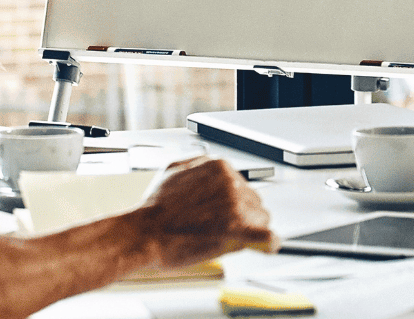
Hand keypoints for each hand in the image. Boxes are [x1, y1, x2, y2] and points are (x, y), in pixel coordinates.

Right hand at [131, 157, 275, 266]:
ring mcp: (236, 206)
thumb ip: (199, 167)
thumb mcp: (175, 169)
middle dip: (242, 216)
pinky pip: (269, 237)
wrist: (145, 231)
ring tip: (224, 237)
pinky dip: (269, 244)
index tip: (227, 213)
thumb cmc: (155, 207)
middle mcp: (231, 182)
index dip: (234, 203)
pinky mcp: (238, 230)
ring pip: (261, 219)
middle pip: (254, 202)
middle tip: (220, 228)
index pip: (243, 185)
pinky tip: (265, 247)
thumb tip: (214, 172)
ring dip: (249, 230)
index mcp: (219, 167)